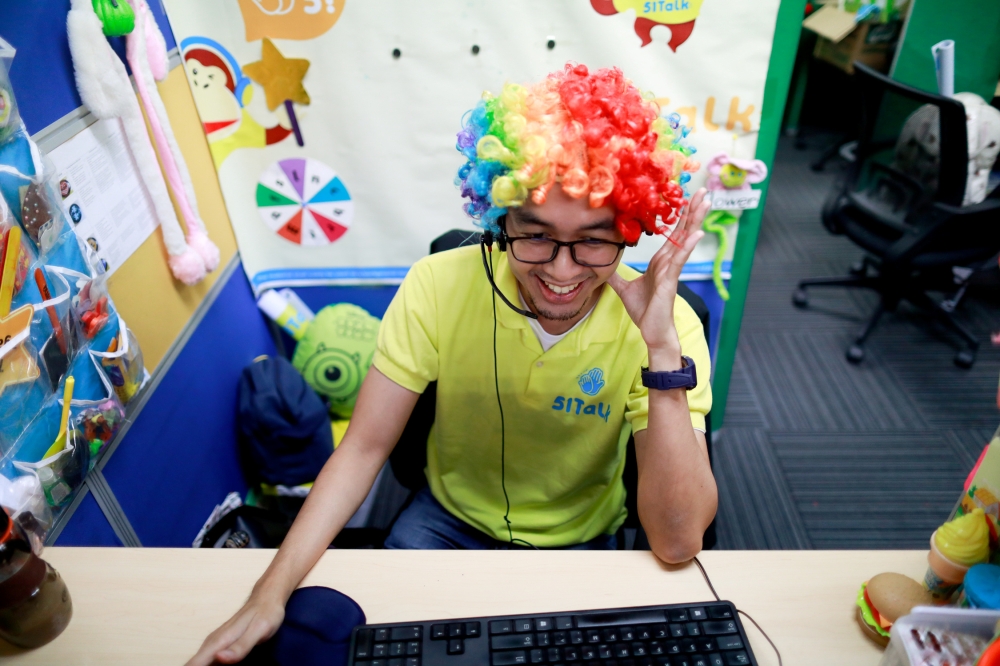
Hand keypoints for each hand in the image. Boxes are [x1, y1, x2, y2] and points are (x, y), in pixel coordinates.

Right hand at [185, 592, 285, 664]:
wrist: (266, 597)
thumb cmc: (265, 613)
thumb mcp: (259, 630)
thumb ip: (240, 646)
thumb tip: (219, 658)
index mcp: (219, 641)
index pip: (195, 664)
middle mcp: (212, 642)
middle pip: (194, 664)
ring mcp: (215, 643)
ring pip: (200, 663)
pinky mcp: (220, 645)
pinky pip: (209, 660)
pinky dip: (209, 665)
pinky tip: (219, 665)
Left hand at [607, 188, 709, 364]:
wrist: (651, 331)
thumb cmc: (644, 311)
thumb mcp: (624, 289)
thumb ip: (616, 276)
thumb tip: (603, 267)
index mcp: (660, 261)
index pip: (672, 234)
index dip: (680, 216)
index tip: (687, 197)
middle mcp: (668, 262)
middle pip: (683, 231)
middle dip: (693, 211)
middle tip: (703, 190)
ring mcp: (671, 270)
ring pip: (685, 240)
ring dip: (695, 221)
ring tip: (705, 202)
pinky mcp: (670, 281)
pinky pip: (679, 260)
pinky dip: (688, 246)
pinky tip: (696, 233)